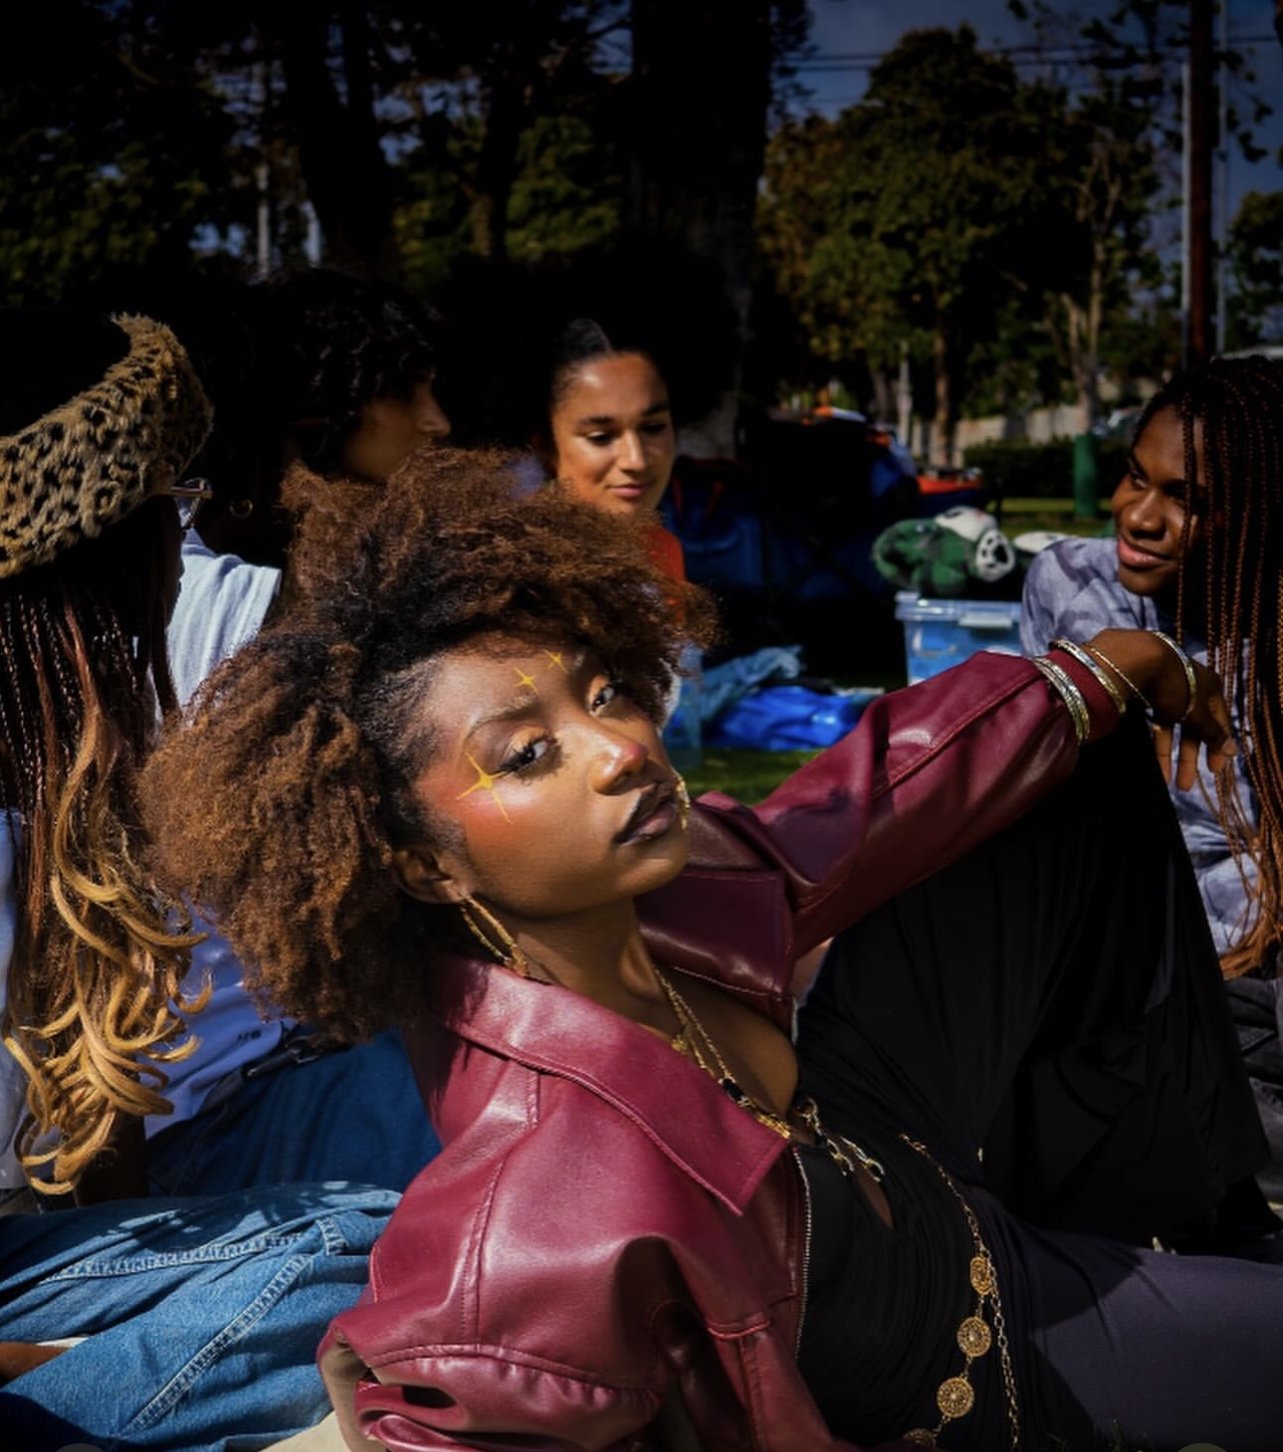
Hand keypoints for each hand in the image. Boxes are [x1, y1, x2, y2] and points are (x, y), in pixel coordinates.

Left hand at [1085, 629, 1236, 788]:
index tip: (1214, 770)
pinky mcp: (1144, 693)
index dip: (1217, 746)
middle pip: (1193, 729)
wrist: (1134, 657)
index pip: (1218, 723)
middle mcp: (1190, 688)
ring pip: (1171, 728)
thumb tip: (1232, 749)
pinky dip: (1155, 742)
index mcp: (1210, 688)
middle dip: (1189, 759)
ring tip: (1167, 782)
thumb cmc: (1174, 684)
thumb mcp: (1196, 712)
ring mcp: (1166, 690)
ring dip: (1169, 756)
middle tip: (1185, 786)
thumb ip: (1212, 732)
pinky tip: (1151, 762)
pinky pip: (1154, 723)